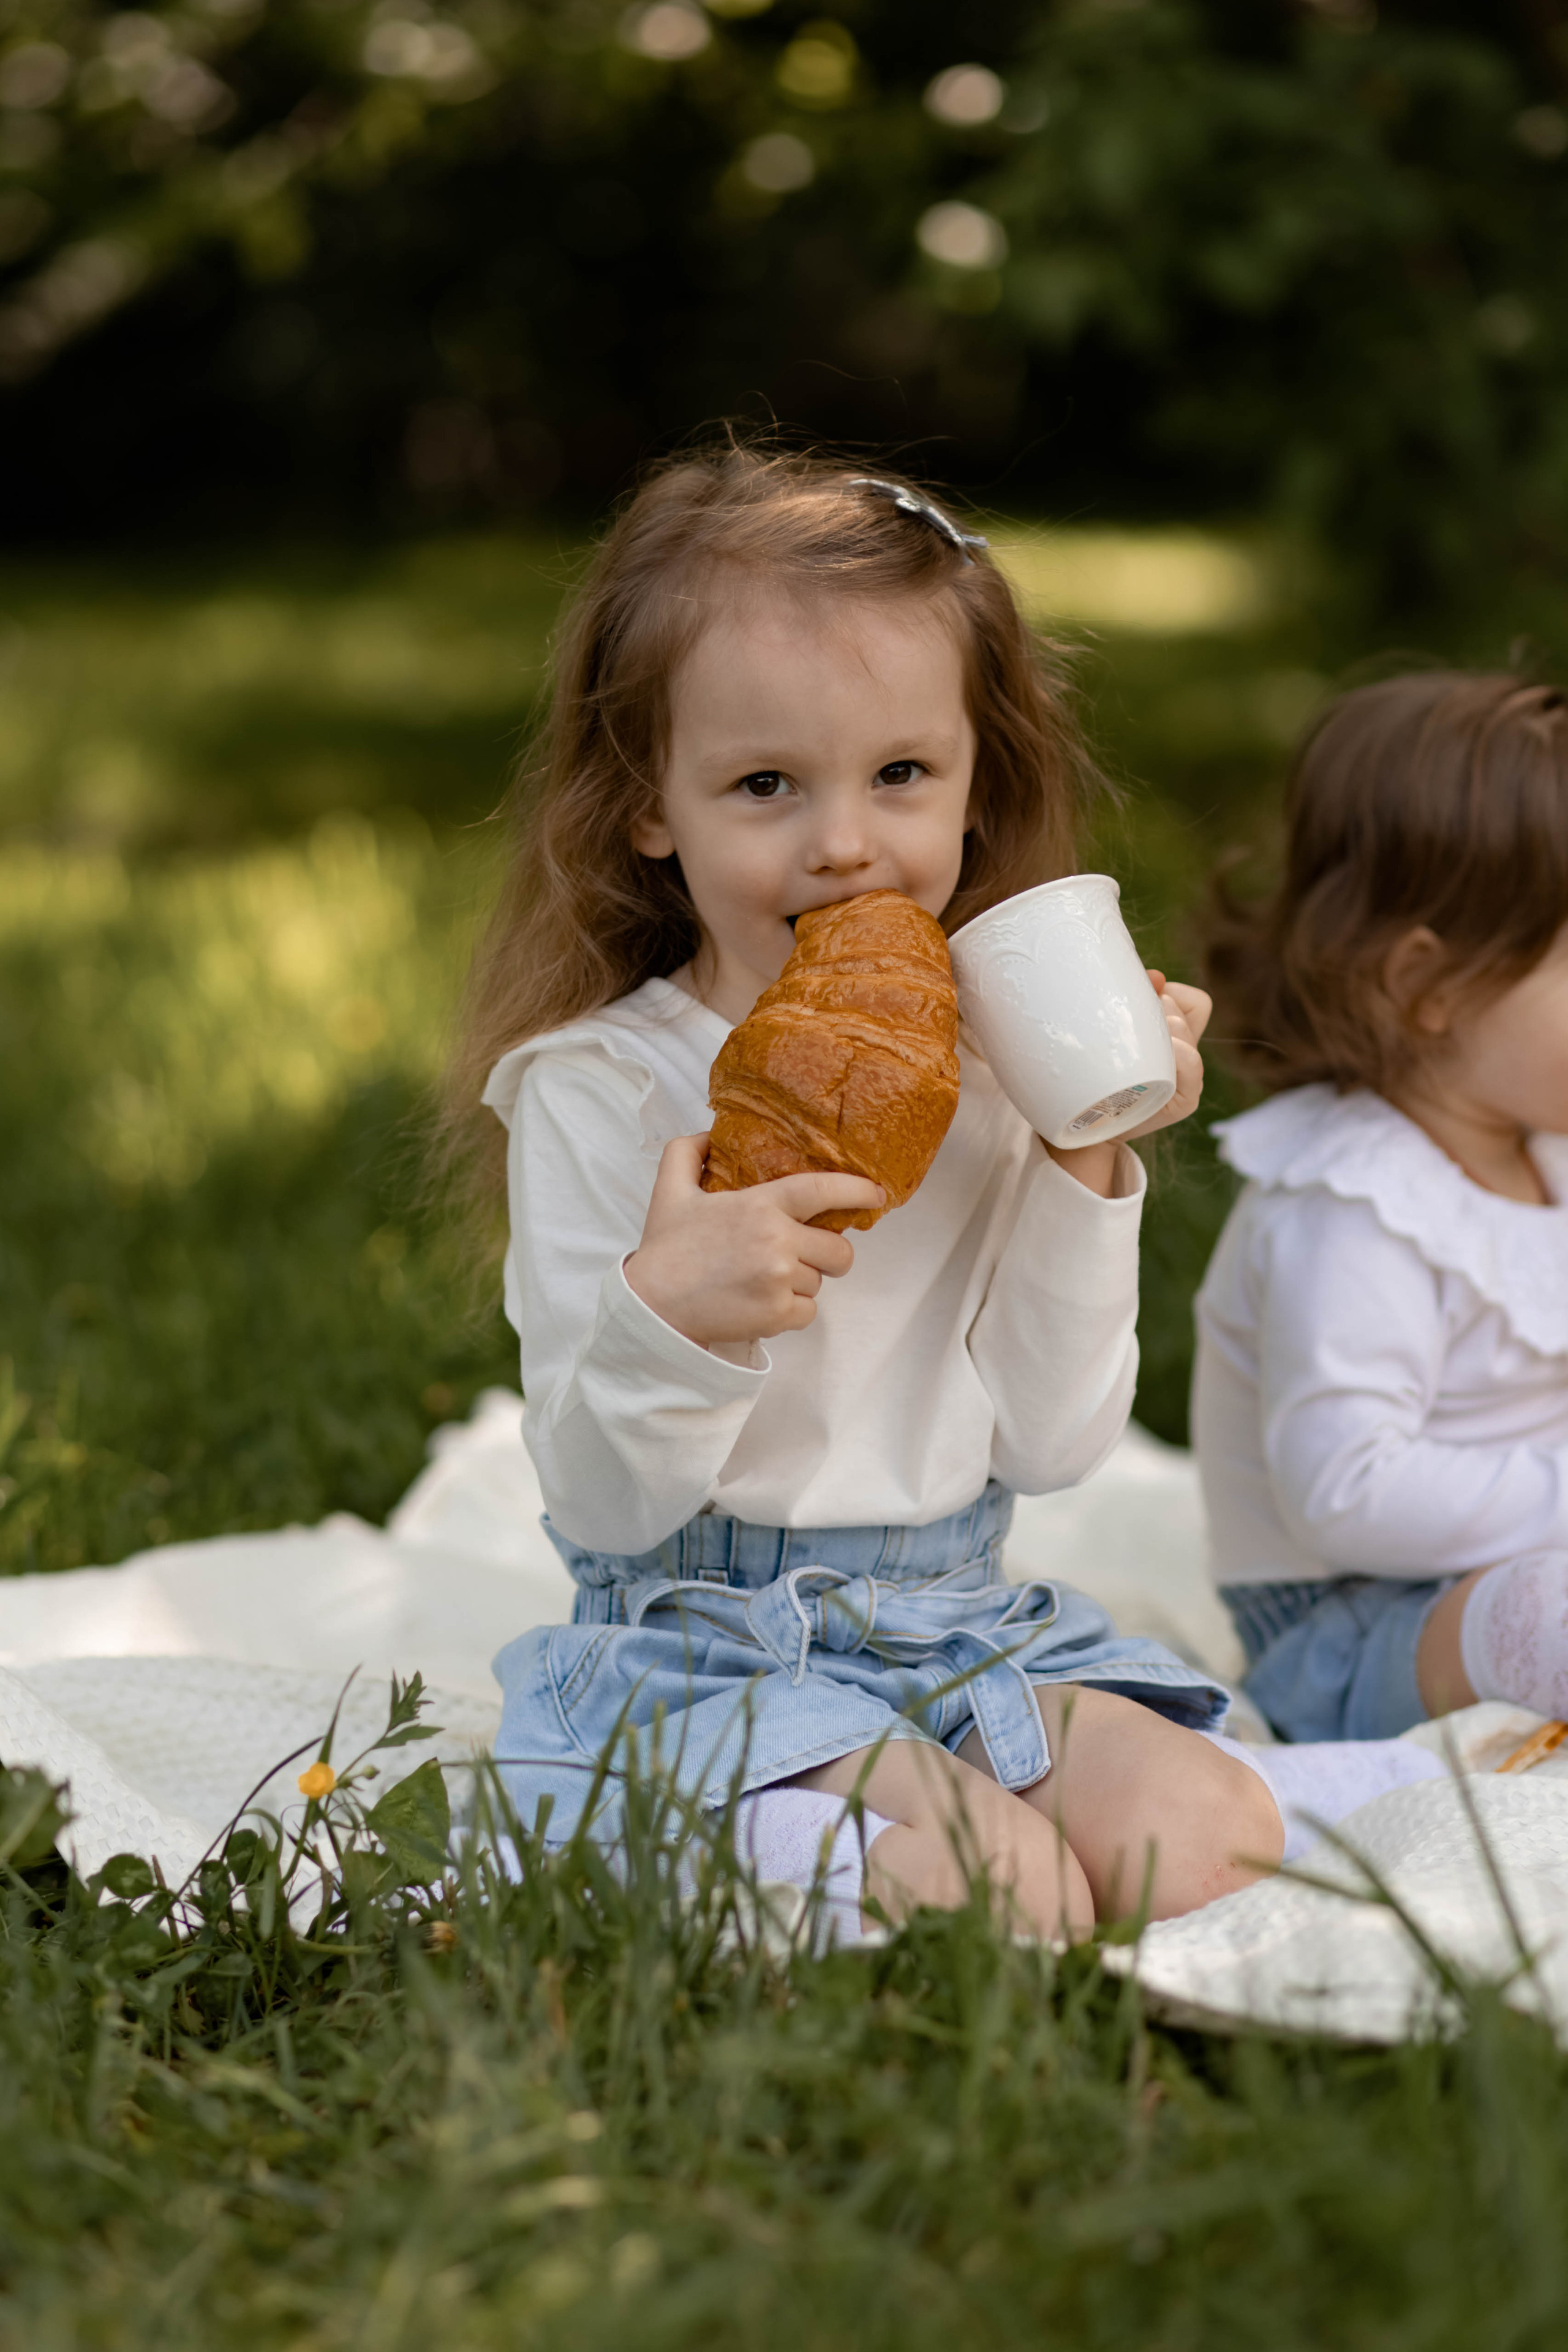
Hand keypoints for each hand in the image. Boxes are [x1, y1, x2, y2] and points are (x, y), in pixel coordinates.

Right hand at [624, 1134, 884, 1347]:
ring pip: (819, 1282)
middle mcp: (776, 1242)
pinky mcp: (777, 1315)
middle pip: (839, 1250)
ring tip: (766, 1279)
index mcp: (759, 1207)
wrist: (652, 1306)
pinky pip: (808, 1312)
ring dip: (801, 1282)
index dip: (856, 1190)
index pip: (822, 1191)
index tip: (876, 1194)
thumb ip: (688, 1152)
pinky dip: (792, 1311)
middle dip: (830, 1253)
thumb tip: (712, 1134)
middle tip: (807, 1253)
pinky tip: (763, 1303)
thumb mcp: (670, 1190)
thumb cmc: (665, 1249)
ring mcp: (779, 1281)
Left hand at [1045, 972, 1211, 1194]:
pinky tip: (1156, 1056)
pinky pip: (1192, 1063)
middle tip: (1121, 1031)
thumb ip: (1132, 999)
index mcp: (1177, 1036)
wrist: (1085, 1124)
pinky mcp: (1185, 1101)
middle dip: (1150, 1011)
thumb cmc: (1095, 1072)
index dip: (1171, 995)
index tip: (1140, 1005)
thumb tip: (1155, 976)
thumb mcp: (1111, 1028)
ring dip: (1156, 1028)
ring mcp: (1191, 1080)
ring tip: (1129, 1048)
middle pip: (1181, 1011)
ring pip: (1183, 1030)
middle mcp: (1189, 1056)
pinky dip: (1177, 1052)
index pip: (1195, 1002)